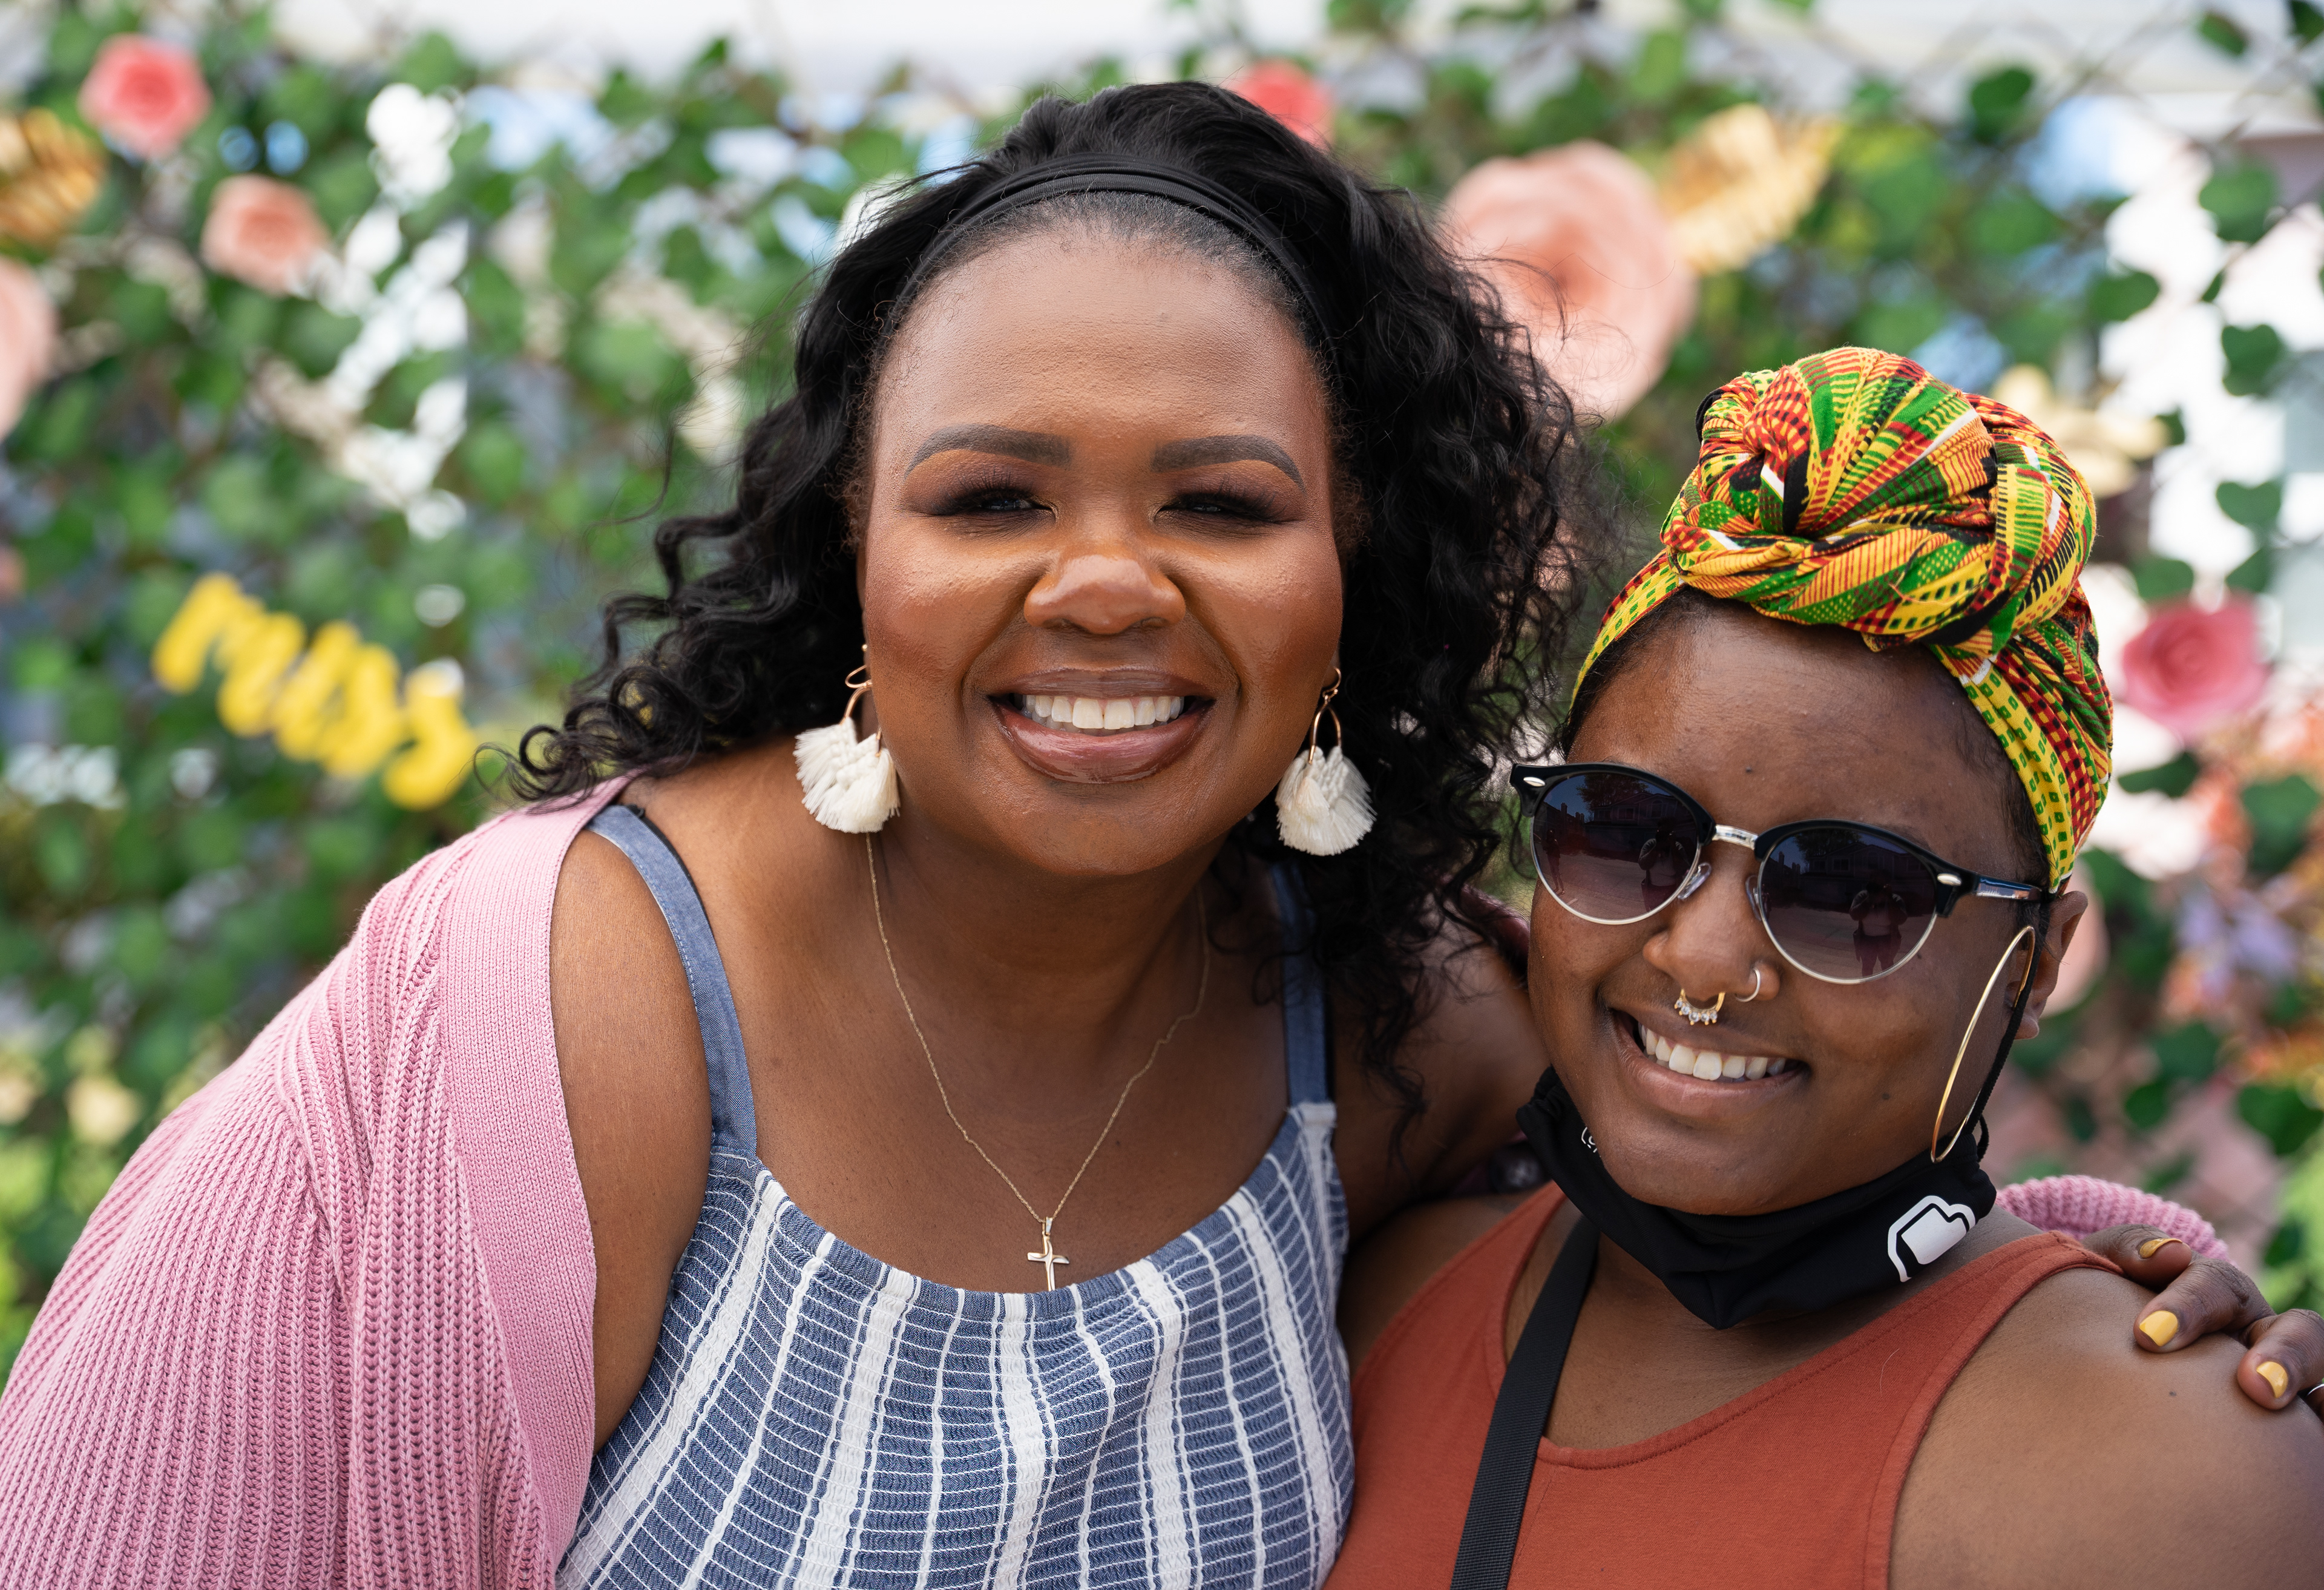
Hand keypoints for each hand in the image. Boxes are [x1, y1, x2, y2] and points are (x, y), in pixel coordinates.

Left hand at [2079, 1224, 2323, 1415]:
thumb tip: (2170, 1253)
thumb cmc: (2104, 1306)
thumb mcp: (2106, 1272)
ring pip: (2318, 1365)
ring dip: (2301, 1380)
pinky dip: (2322, 1420)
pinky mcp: (2287, 1418)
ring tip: (2277, 1408)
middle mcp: (2260, 1331)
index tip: (2147, 1335)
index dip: (2187, 1306)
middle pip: (2299, 1330)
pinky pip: (2318, 1418)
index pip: (2215, 1286)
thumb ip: (2128, 1251)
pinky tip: (2312, 1431)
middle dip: (2283, 1354)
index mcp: (2217, 1293)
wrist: (2102, 1363)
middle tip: (2254, 1385)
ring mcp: (2280, 1375)